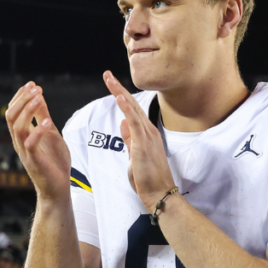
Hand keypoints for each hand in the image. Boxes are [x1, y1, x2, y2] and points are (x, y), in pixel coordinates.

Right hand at [6, 82, 71, 201]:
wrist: (57, 188)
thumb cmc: (54, 162)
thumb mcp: (51, 134)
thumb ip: (43, 117)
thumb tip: (39, 96)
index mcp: (22, 135)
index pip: (13, 111)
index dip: (20, 96)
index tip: (32, 84)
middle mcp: (19, 142)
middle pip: (11, 116)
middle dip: (22, 99)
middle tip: (36, 88)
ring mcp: (25, 152)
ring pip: (17, 127)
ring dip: (28, 110)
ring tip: (40, 98)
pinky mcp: (34, 161)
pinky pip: (30, 144)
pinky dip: (38, 131)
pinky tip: (49, 122)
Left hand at [103, 71, 175, 210]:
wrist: (160, 194)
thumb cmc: (148, 179)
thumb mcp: (135, 156)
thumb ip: (129, 140)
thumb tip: (123, 123)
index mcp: (146, 134)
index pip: (132, 110)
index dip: (121, 96)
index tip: (112, 84)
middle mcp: (149, 131)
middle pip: (132, 104)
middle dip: (118, 88)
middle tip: (107, 74)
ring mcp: (148, 136)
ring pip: (132, 108)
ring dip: (120, 92)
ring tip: (109, 79)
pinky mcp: (143, 143)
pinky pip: (134, 121)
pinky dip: (127, 108)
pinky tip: (120, 97)